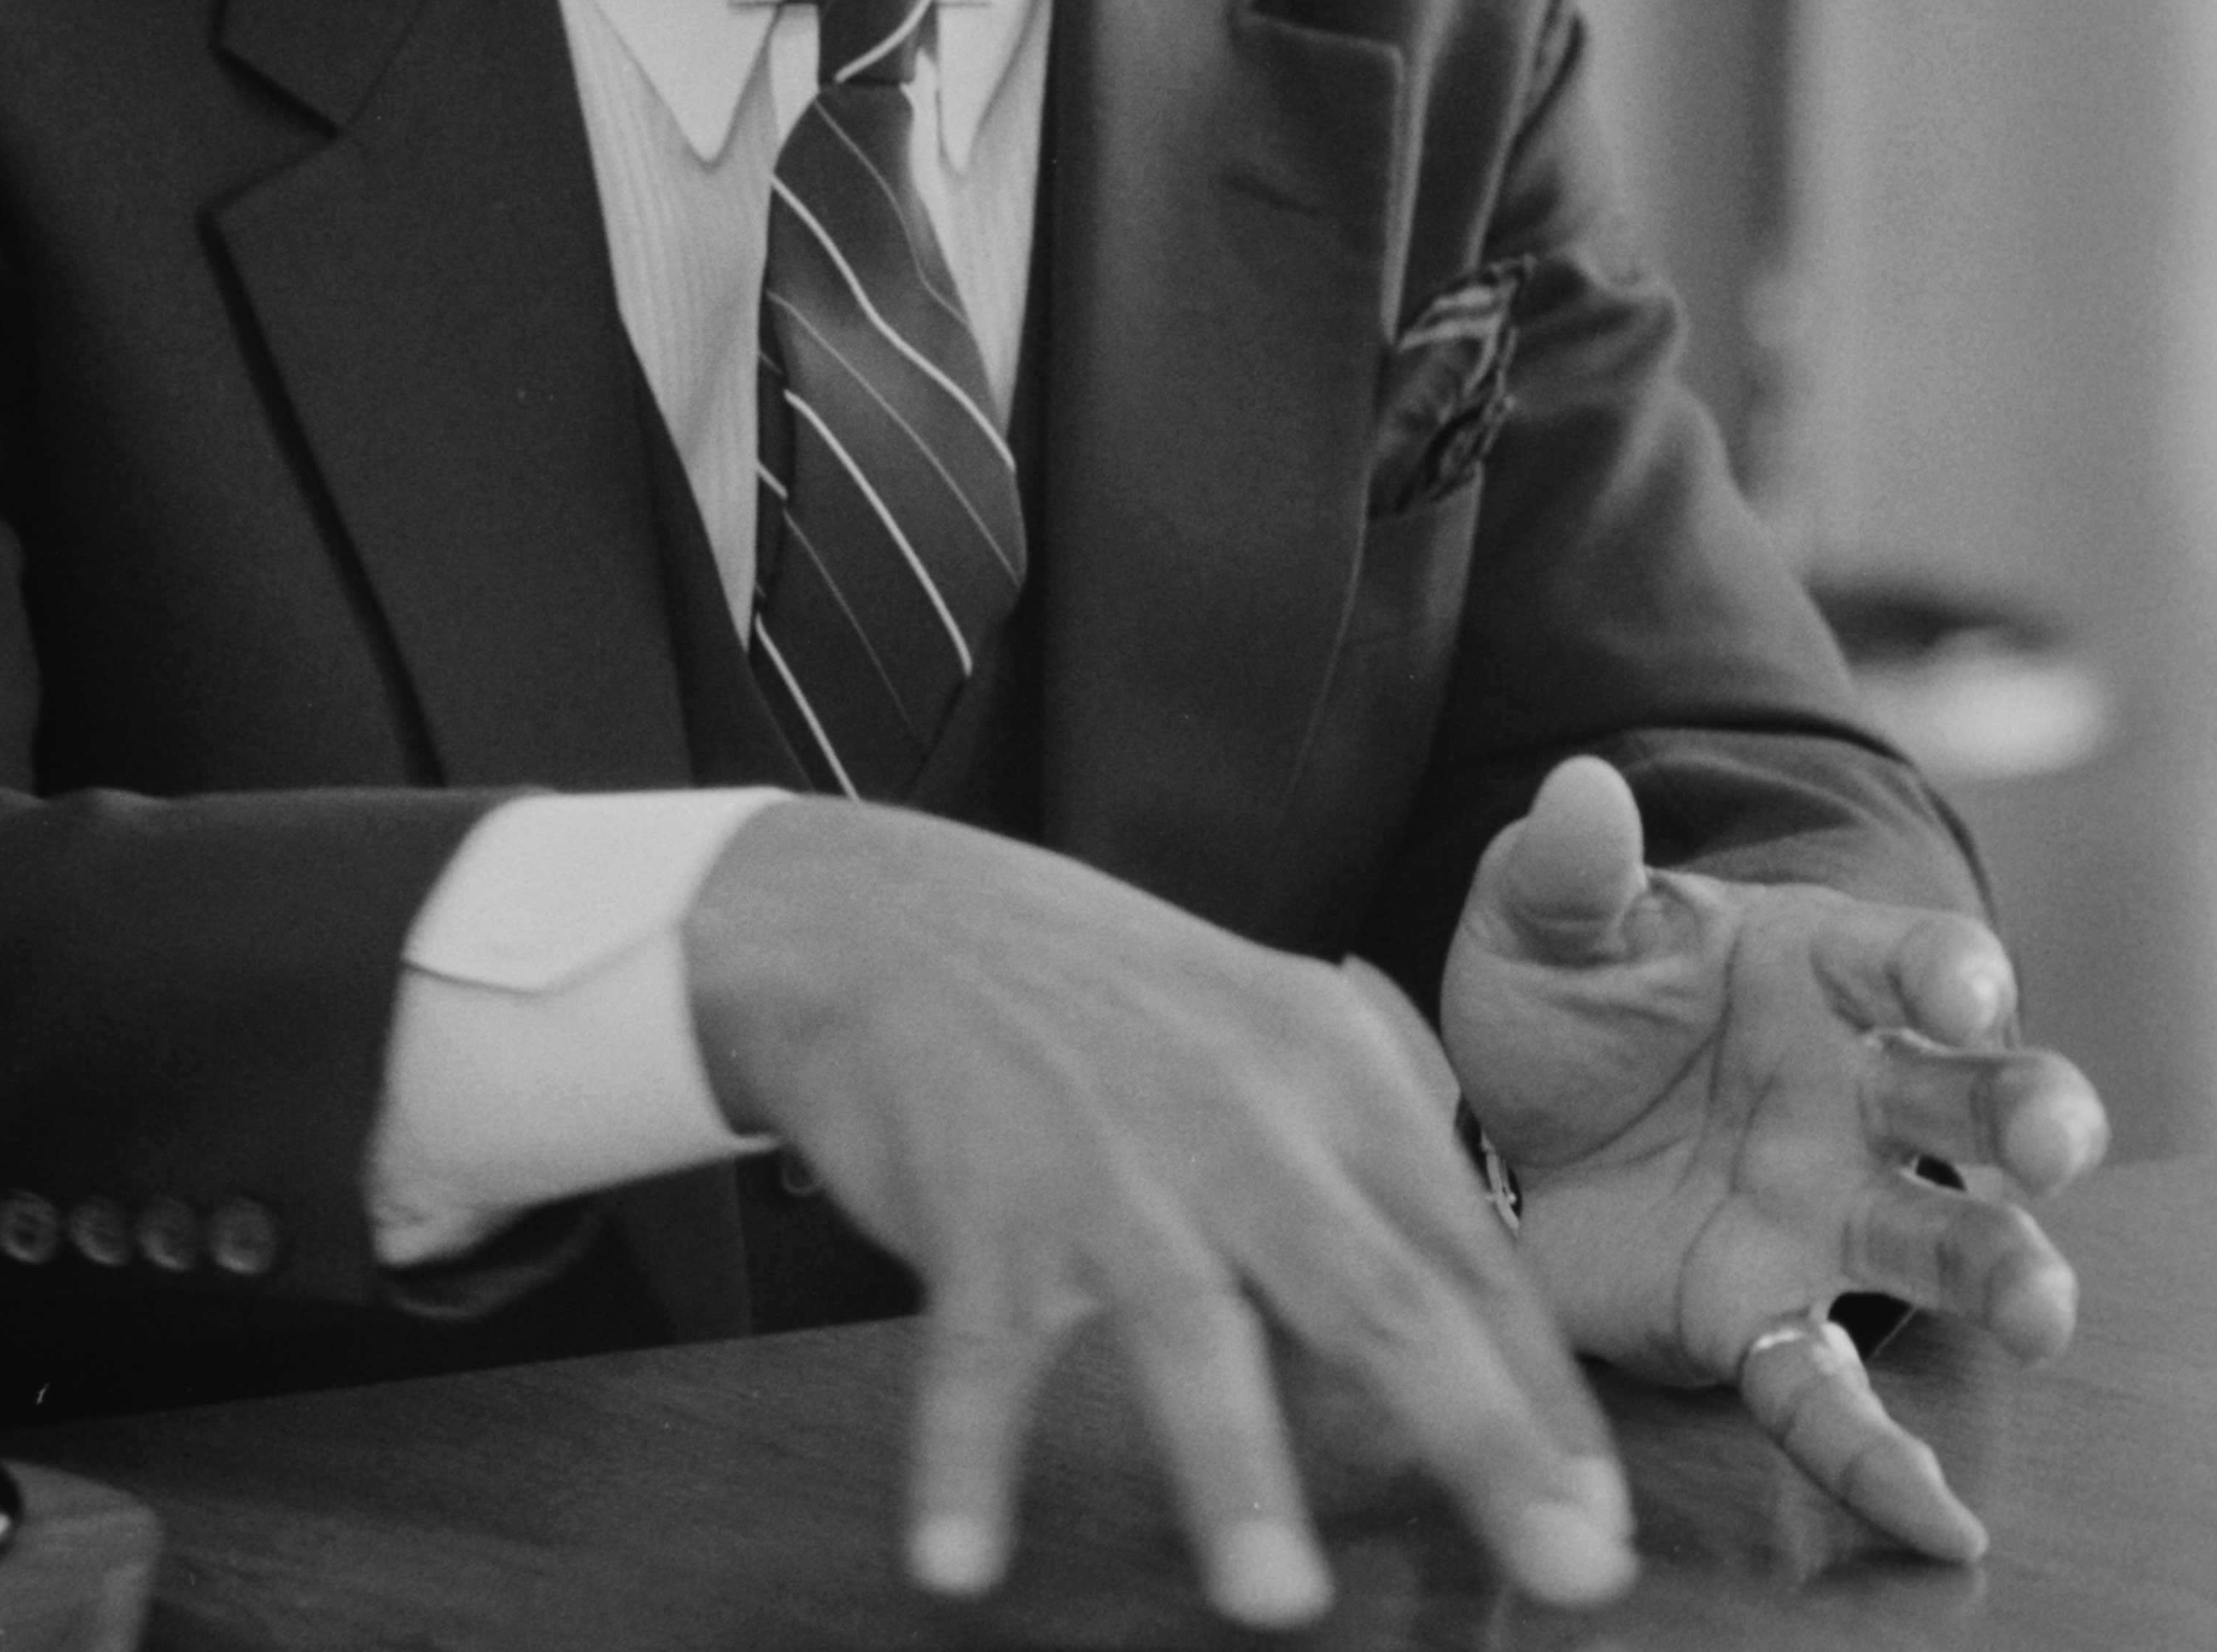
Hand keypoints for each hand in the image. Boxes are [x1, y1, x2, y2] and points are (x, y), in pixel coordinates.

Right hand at [686, 798, 1637, 1625]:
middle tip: (1566, 1571)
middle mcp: (1235, 1112)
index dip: (1543, 1395)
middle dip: (1481, 1439)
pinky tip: (961, 1566)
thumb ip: (1351, 1192)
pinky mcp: (977, 1199)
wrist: (895, 912)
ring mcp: (1103, 1159)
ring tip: (1279, 1603)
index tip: (1600, 1522)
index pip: (1466, 1251)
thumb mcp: (1257, 1048)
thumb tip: (1432, 1391)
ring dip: (1236, 1470)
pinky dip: (965, 1460)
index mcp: (1325, 1066)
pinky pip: (975, 1354)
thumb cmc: (1100, 1002)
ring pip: (1190, 1327)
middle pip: (1379, 1293)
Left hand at [1440, 755, 2109, 1561]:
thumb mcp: (1544, 918)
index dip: (1947, 970)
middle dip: (2026, 1116)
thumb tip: (1579, 783)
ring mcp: (1823, 1214)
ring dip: (2006, 1276)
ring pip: (1940, 1247)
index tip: (1963, 990)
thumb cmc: (1568, 996)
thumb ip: (1568, 864)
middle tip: (2048, 1145)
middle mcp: (1853, 1095)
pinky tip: (1939, 1522)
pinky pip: (1829, 1399)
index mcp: (1816, 973)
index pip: (1913, 958)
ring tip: (2038, 1315)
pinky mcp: (1762, 1319)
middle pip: (1970, 1101)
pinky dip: (1882, 1461)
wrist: (1510, 1116)